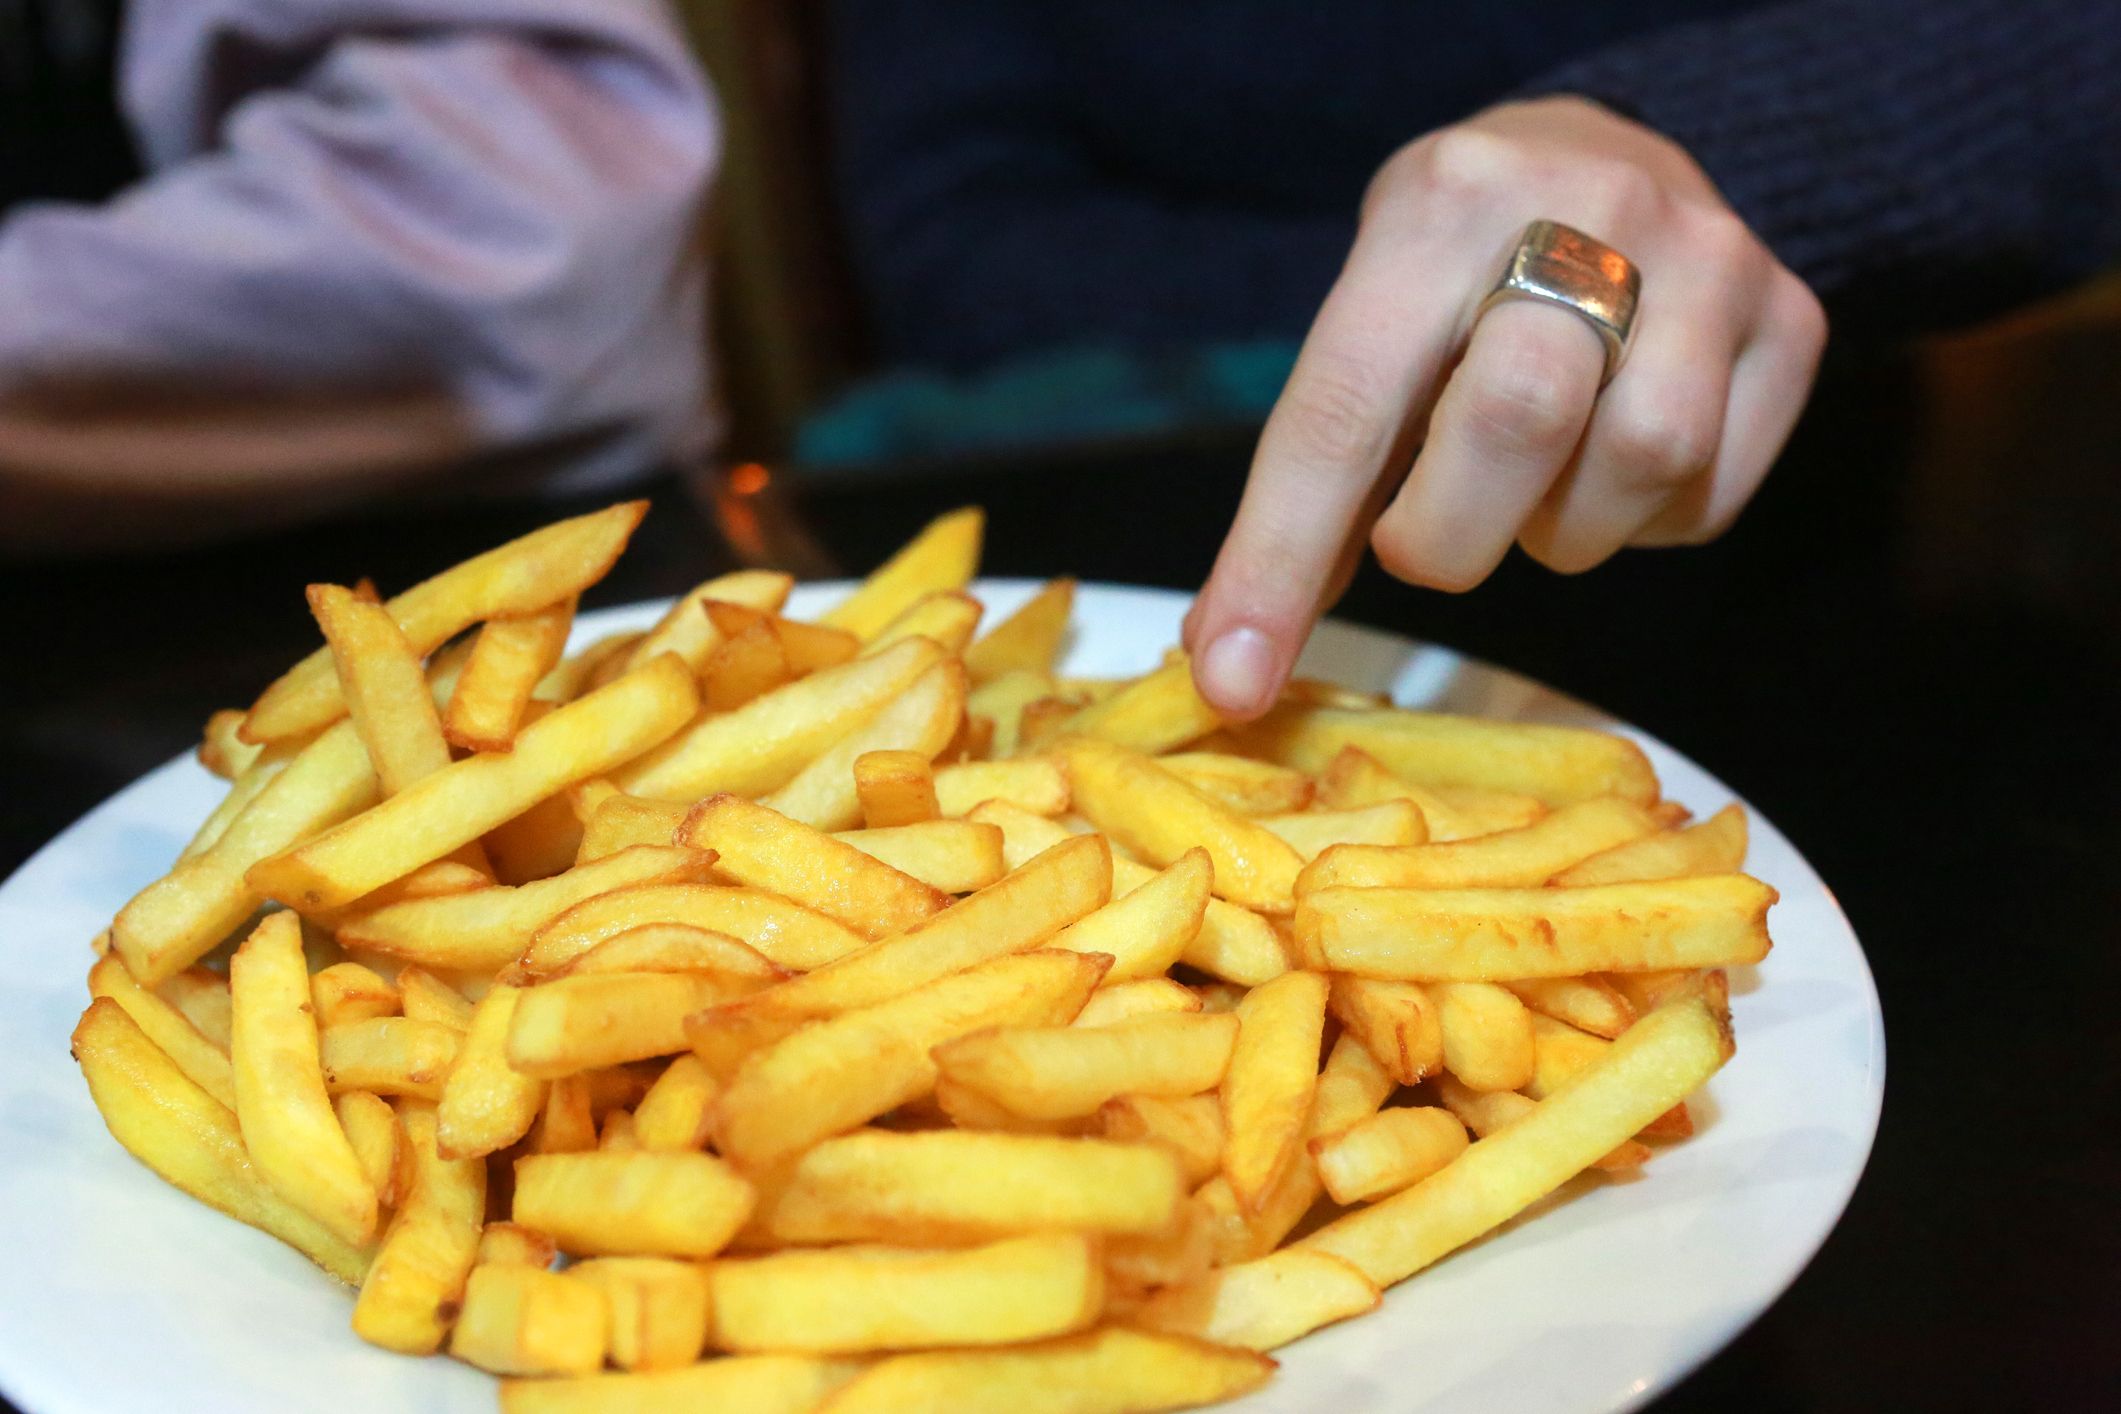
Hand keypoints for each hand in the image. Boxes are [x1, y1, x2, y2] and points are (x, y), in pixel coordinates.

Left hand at [1183, 97, 1826, 716]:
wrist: (1612, 153)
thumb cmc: (1461, 273)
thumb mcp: (1374, 317)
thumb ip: (1321, 471)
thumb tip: (1237, 654)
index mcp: (1441, 202)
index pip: (1346, 404)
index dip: (1280, 557)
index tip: (1234, 679)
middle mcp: (1589, 204)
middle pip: (1517, 420)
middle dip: (1448, 534)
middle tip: (1425, 540)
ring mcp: (1710, 257)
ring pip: (1639, 462)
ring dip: (1560, 529)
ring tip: (1532, 485)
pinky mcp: (1793, 318)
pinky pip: (1711, 495)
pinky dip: (1646, 524)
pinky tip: (1609, 468)